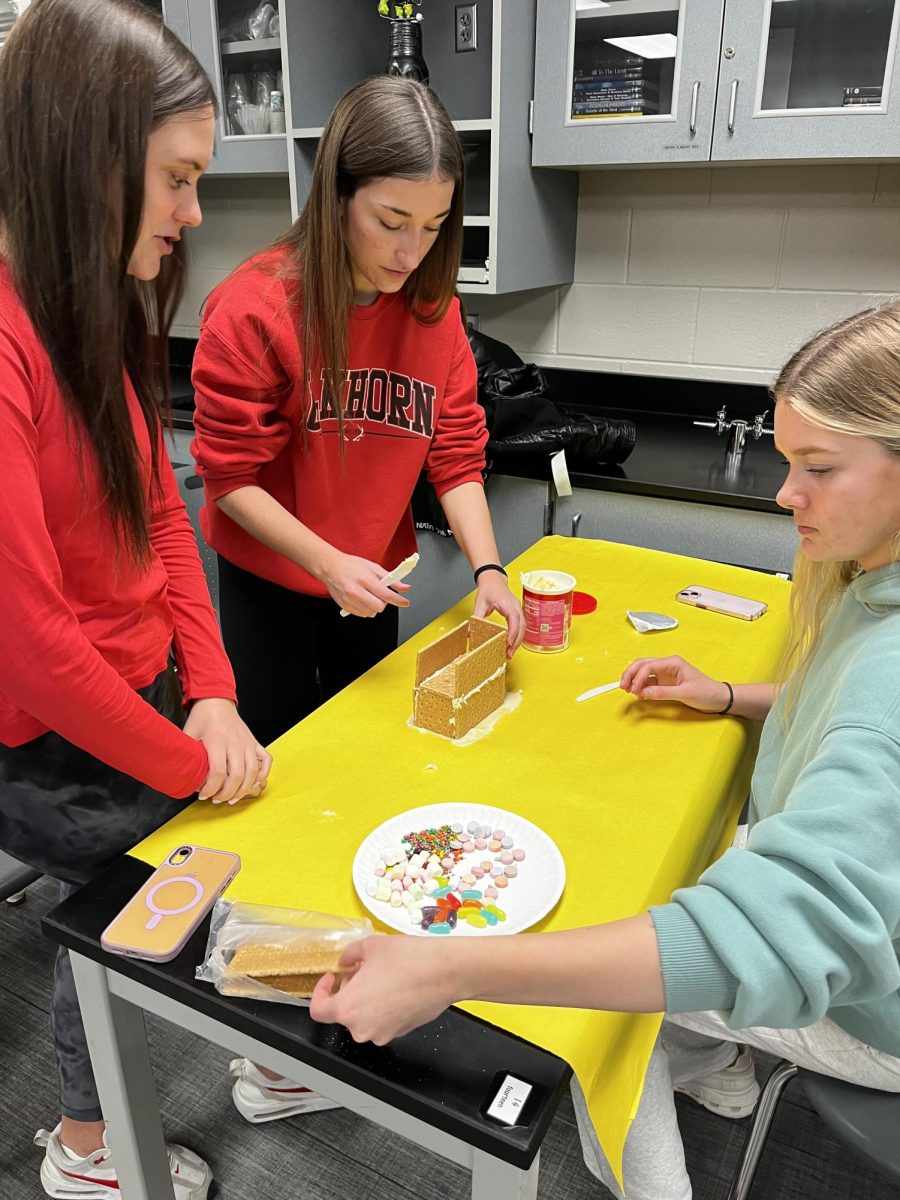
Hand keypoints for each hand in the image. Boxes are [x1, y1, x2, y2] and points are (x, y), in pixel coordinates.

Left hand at [183, 698, 271, 804]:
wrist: (216, 701)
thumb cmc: (201, 720)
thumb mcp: (188, 736)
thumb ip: (188, 757)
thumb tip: (185, 780)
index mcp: (217, 741)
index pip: (218, 773)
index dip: (210, 789)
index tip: (202, 795)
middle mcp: (235, 742)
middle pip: (237, 776)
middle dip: (226, 794)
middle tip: (216, 799)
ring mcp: (247, 742)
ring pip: (252, 773)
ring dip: (243, 790)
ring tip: (232, 798)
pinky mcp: (255, 742)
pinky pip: (266, 760)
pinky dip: (263, 774)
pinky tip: (253, 783)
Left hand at [309, 935, 458, 1043]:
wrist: (445, 972)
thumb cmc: (407, 959)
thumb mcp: (370, 945)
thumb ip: (349, 954)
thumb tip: (346, 961)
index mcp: (348, 1009)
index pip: (319, 1011)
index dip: (319, 992)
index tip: (332, 977)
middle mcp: (362, 1028)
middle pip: (344, 1012)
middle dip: (348, 990)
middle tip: (361, 969)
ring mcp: (383, 1034)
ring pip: (364, 1017)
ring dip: (365, 998)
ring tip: (382, 976)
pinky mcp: (401, 1032)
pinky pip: (382, 1020)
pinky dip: (382, 1006)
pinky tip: (397, 986)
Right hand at [320, 551, 410, 617]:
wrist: (330, 567)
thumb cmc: (351, 565)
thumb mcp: (373, 567)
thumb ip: (390, 578)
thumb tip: (405, 587)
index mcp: (365, 579)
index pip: (385, 594)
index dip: (398, 600)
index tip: (405, 603)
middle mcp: (356, 591)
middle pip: (379, 607)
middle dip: (383, 602)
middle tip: (380, 595)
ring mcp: (349, 600)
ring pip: (371, 613)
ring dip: (374, 607)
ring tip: (368, 596)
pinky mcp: (344, 606)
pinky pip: (362, 614)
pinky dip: (366, 609)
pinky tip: (362, 599)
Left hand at [473, 572, 524, 655]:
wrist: (493, 578)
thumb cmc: (488, 588)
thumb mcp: (479, 602)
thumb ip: (476, 617)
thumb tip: (470, 633)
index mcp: (506, 602)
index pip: (513, 617)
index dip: (512, 631)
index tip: (508, 642)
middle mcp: (515, 606)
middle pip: (521, 626)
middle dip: (516, 641)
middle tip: (509, 654)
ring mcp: (518, 609)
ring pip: (523, 627)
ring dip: (518, 641)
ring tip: (510, 653)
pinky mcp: (517, 612)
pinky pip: (521, 626)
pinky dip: (518, 636)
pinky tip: (511, 644)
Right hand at [620, 656, 730, 713]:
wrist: (718, 699)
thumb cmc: (706, 692)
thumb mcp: (684, 693)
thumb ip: (662, 692)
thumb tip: (642, 693)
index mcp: (672, 662)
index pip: (648, 665)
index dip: (637, 677)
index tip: (633, 689)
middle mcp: (667, 665)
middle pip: (642, 665)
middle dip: (630, 674)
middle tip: (623, 686)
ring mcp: (665, 674)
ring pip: (643, 673)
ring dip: (634, 680)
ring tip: (629, 691)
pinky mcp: (665, 682)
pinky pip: (648, 682)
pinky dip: (641, 687)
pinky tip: (638, 694)